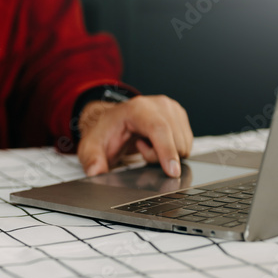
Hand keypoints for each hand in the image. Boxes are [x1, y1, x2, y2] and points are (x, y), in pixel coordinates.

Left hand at [76, 95, 192, 177]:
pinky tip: (155, 141)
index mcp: (137, 108)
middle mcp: (158, 105)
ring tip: (146, 143)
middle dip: (159, 156)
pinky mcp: (180, 116)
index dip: (167, 151)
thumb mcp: (91, 146)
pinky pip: (187, 144)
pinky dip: (173, 149)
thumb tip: (95, 172)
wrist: (114, 121)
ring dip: (166, 154)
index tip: (172, 172)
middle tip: (139, 147)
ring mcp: (172, 109)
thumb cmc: (105, 132)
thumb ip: (92, 159)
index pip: (159, 129)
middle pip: (174, 142)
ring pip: (183, 145)